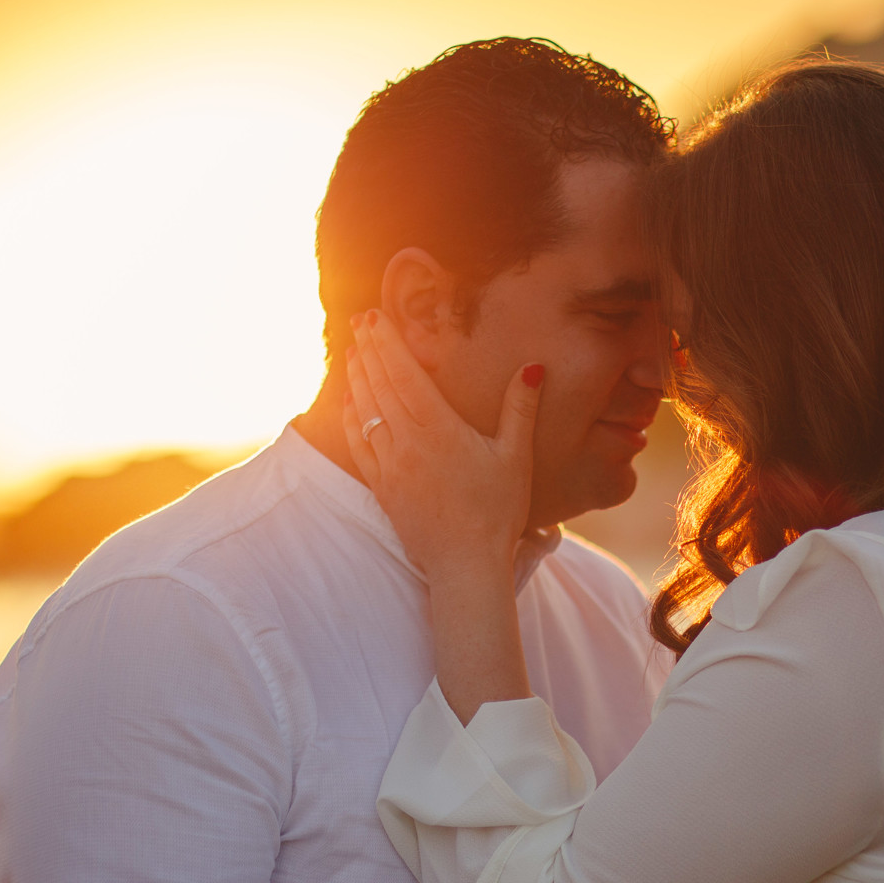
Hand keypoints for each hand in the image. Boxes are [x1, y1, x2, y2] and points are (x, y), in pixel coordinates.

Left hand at [341, 310, 541, 583]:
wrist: (465, 565)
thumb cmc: (496, 512)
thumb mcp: (515, 458)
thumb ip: (520, 409)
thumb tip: (533, 368)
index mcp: (438, 429)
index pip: (405, 374)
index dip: (388, 342)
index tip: (375, 317)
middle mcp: (407, 443)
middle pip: (381, 385)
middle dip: (369, 349)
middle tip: (360, 321)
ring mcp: (390, 466)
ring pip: (366, 412)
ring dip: (358, 379)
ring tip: (353, 353)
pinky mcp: (382, 488)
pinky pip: (359, 444)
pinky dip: (352, 418)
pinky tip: (351, 403)